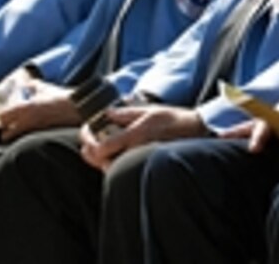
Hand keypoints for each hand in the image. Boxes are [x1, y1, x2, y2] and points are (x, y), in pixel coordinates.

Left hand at [0, 90, 76, 141]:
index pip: (2, 118)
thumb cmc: (61, 98)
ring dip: (17, 138)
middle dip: (6, 133)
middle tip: (10, 129)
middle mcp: (26, 122)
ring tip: (21, 135)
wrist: (78, 109)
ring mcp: (34, 132)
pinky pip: (28, 142)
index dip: (2, 119)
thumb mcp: (45, 88)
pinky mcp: (42, 138)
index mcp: (24, 109)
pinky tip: (32, 138)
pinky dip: (27, 141)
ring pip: (16, 141)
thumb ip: (33, 86)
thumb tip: (27, 84)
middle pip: (5, 135)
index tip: (5, 119)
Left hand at [78, 104, 205, 170]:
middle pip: (101, 162)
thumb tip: (107, 113)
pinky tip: (109, 152)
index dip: (89, 142)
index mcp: (135, 135)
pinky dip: (109, 161)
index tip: (87, 132)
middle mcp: (135, 151)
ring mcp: (138, 160)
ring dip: (98, 158)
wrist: (192, 132)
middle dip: (90, 152)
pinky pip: (120, 168)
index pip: (101, 148)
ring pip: (109, 168)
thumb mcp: (149, 110)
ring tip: (94, 146)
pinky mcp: (141, 165)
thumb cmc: (172, 119)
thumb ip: (126, 113)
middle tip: (87, 141)